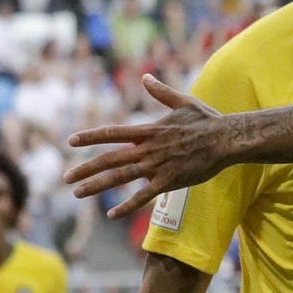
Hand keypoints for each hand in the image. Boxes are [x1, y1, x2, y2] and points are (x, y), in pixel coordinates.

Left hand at [65, 75, 229, 218]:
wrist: (226, 139)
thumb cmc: (208, 120)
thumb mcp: (183, 102)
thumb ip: (161, 92)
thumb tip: (146, 78)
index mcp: (149, 130)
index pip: (112, 133)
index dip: (90, 137)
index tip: (71, 141)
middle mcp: (148, 149)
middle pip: (110, 159)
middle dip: (86, 168)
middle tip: (66, 177)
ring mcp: (157, 166)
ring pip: (120, 177)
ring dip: (97, 186)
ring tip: (77, 193)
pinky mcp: (169, 181)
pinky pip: (143, 196)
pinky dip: (126, 206)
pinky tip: (111, 214)